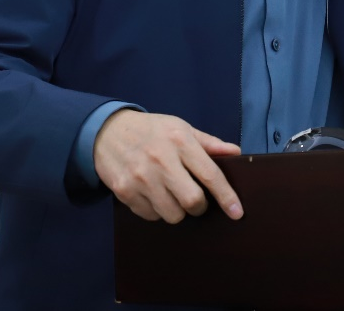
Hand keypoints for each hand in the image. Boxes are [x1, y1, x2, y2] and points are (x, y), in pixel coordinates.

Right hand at [93, 109, 242, 223]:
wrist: (106, 132)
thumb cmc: (152, 131)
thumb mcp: (181, 128)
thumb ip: (209, 143)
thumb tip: (236, 152)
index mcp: (180, 141)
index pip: (210, 175)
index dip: (227, 197)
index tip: (237, 213)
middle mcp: (161, 160)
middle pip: (192, 201)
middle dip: (199, 206)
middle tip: (196, 199)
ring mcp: (141, 178)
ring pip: (172, 214)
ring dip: (177, 210)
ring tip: (171, 194)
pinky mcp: (124, 192)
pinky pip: (151, 216)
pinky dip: (157, 211)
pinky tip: (153, 194)